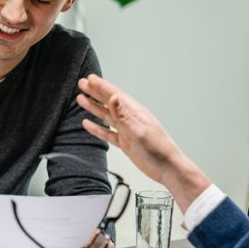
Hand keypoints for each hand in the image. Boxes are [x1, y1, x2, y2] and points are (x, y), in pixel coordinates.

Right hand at [77, 75, 210, 210]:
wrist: (167, 168)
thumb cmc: (159, 149)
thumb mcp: (138, 131)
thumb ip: (124, 114)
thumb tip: (113, 97)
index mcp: (135, 113)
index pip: (114, 95)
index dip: (101, 86)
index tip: (89, 78)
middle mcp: (130, 119)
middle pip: (109, 102)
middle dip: (95, 93)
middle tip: (82, 84)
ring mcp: (127, 131)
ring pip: (106, 116)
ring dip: (94, 107)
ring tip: (81, 99)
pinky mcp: (125, 143)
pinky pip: (107, 133)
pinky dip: (97, 128)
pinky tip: (88, 124)